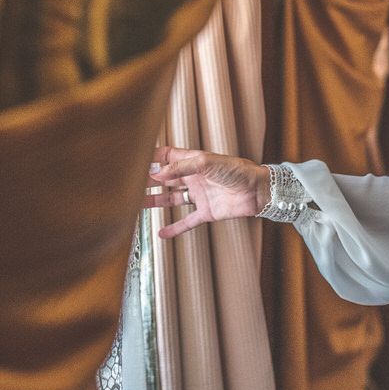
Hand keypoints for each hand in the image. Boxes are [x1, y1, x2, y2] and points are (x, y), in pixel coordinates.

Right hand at [143, 145, 269, 238]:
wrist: (258, 190)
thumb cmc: (237, 170)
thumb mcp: (206, 162)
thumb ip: (181, 167)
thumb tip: (157, 173)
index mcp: (193, 161)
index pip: (168, 156)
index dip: (153, 158)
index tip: (135, 160)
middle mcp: (194, 177)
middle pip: (166, 178)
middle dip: (149, 180)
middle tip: (130, 184)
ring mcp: (199, 195)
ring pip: (172, 199)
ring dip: (155, 201)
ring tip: (137, 205)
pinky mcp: (206, 212)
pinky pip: (187, 221)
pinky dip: (174, 228)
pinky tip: (161, 233)